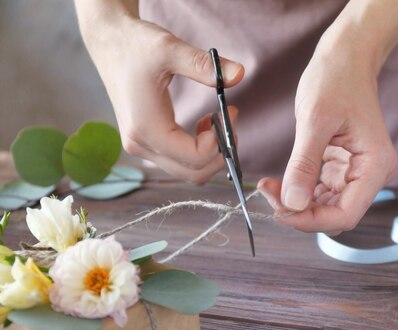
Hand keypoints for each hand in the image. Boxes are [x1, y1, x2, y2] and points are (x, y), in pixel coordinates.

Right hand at [80, 15, 243, 183]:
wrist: (109, 41)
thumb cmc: (136, 44)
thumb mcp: (170, 48)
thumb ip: (204, 65)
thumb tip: (240, 73)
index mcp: (146, 127)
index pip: (194, 158)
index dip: (219, 141)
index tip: (229, 111)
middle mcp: (140, 144)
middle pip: (193, 173)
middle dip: (220, 152)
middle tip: (230, 120)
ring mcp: (141, 146)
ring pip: (188, 171)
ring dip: (211, 152)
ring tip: (217, 119)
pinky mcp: (145, 143)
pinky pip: (180, 161)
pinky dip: (199, 150)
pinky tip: (205, 123)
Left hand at [258, 47, 396, 233]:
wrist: (347, 57)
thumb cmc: (336, 79)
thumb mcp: (314, 121)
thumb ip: (303, 165)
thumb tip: (292, 204)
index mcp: (374, 166)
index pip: (346, 215)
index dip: (312, 221)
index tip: (279, 212)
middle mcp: (371, 175)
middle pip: (336, 215)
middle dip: (301, 212)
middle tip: (269, 194)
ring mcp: (358, 173)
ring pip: (327, 207)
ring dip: (298, 204)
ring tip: (270, 186)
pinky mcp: (344, 168)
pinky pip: (323, 193)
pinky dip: (301, 192)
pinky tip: (282, 181)